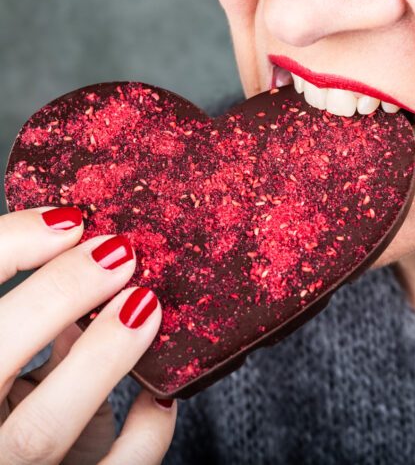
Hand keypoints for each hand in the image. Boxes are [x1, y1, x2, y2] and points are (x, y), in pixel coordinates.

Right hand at [0, 207, 176, 463]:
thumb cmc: (18, 413)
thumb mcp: (14, 369)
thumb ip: (34, 330)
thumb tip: (91, 271)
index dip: (4, 248)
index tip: (68, 220)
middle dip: (57, 293)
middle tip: (119, 252)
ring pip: (42, 429)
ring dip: (102, 355)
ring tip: (145, 303)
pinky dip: (145, 432)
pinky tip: (161, 395)